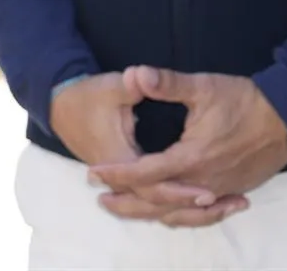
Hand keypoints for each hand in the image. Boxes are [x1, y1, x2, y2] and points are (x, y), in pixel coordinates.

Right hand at [51, 72, 223, 223]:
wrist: (61, 105)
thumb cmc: (89, 96)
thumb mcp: (111, 87)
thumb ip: (132, 85)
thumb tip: (142, 75)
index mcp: (119, 157)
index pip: (152, 186)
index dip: (179, 191)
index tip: (207, 191)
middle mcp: (120, 176)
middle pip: (157, 203)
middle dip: (190, 206)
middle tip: (221, 202)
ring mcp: (121, 180)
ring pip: (155, 207)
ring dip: (187, 211)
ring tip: (225, 207)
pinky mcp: (125, 178)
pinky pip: (152, 201)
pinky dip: (177, 206)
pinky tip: (203, 203)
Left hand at [88, 68, 286, 224]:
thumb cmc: (245, 100)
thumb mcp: (204, 87)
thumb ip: (168, 83)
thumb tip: (135, 73)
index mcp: (192, 157)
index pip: (145, 172)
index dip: (117, 173)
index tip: (93, 172)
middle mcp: (206, 181)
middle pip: (159, 202)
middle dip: (128, 202)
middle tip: (100, 200)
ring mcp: (222, 189)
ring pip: (182, 212)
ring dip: (153, 212)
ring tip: (129, 209)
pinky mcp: (235, 191)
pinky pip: (203, 212)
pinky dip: (183, 215)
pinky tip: (171, 212)